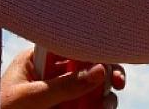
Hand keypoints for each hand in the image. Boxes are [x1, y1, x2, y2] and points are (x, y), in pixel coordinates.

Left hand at [0, 46, 124, 108]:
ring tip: (106, 107)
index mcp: (37, 60)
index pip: (70, 46)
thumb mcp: (30, 97)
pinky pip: (84, 106)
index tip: (108, 62)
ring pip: (90, 90)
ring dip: (104, 96)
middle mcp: (50, 75)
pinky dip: (95, 108)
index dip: (93, 51)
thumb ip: (64, 85)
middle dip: (105, 74)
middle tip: (118, 84)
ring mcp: (56, 96)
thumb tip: (100, 70)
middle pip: (86, 67)